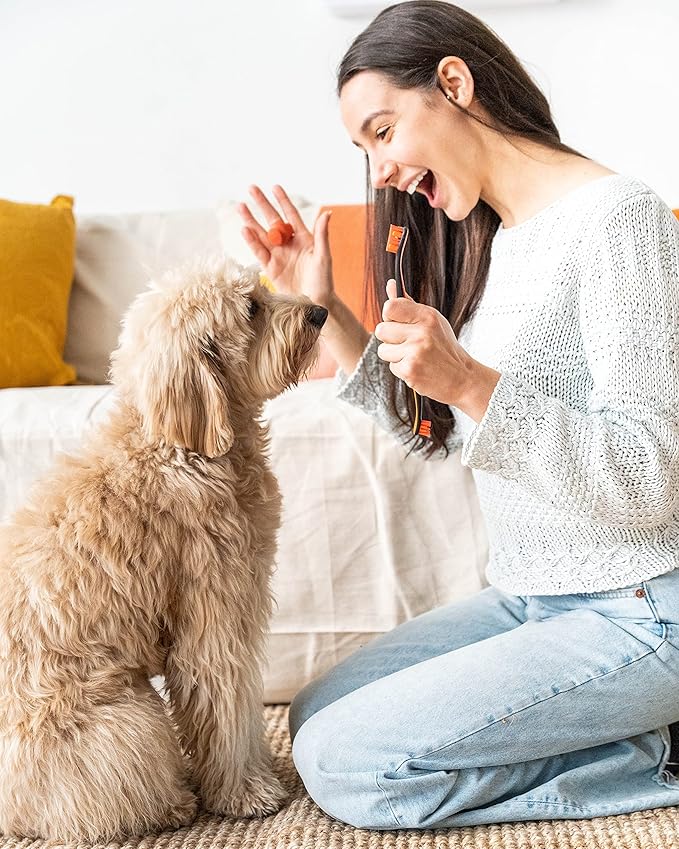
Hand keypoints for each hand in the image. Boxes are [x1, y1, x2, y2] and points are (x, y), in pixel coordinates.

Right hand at [237, 185, 334, 308]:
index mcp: (303, 239)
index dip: (283, 201)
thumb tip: (327, 212)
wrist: (314, 304)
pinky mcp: (270, 269)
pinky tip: (244, 230)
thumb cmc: (324, 281)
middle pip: (272, 220)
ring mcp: (278, 256)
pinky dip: (252, 242)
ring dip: (251, 220)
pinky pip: (259, 252)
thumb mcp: (324, 256)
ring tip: (240, 207)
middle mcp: (289, 245)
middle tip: (251, 188)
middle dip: (262, 204)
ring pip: (262, 234)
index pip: (291, 215)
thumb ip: (322, 235)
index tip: (274, 187)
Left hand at [375, 279, 499, 419]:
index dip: (389, 316)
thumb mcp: (432, 322)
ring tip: (413, 357)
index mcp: (428, 316)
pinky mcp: (410, 370)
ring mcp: (415, 352)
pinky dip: (401, 369)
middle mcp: (421, 332)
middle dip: (389, 339)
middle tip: (406, 344)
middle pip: (381, 330)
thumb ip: (409, 305)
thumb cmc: (444, 348)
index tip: (397, 323)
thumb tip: (390, 285)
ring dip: (394, 356)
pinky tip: (417, 368)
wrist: (462, 378)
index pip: (390, 307)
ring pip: (383, 350)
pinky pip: (391, 367)